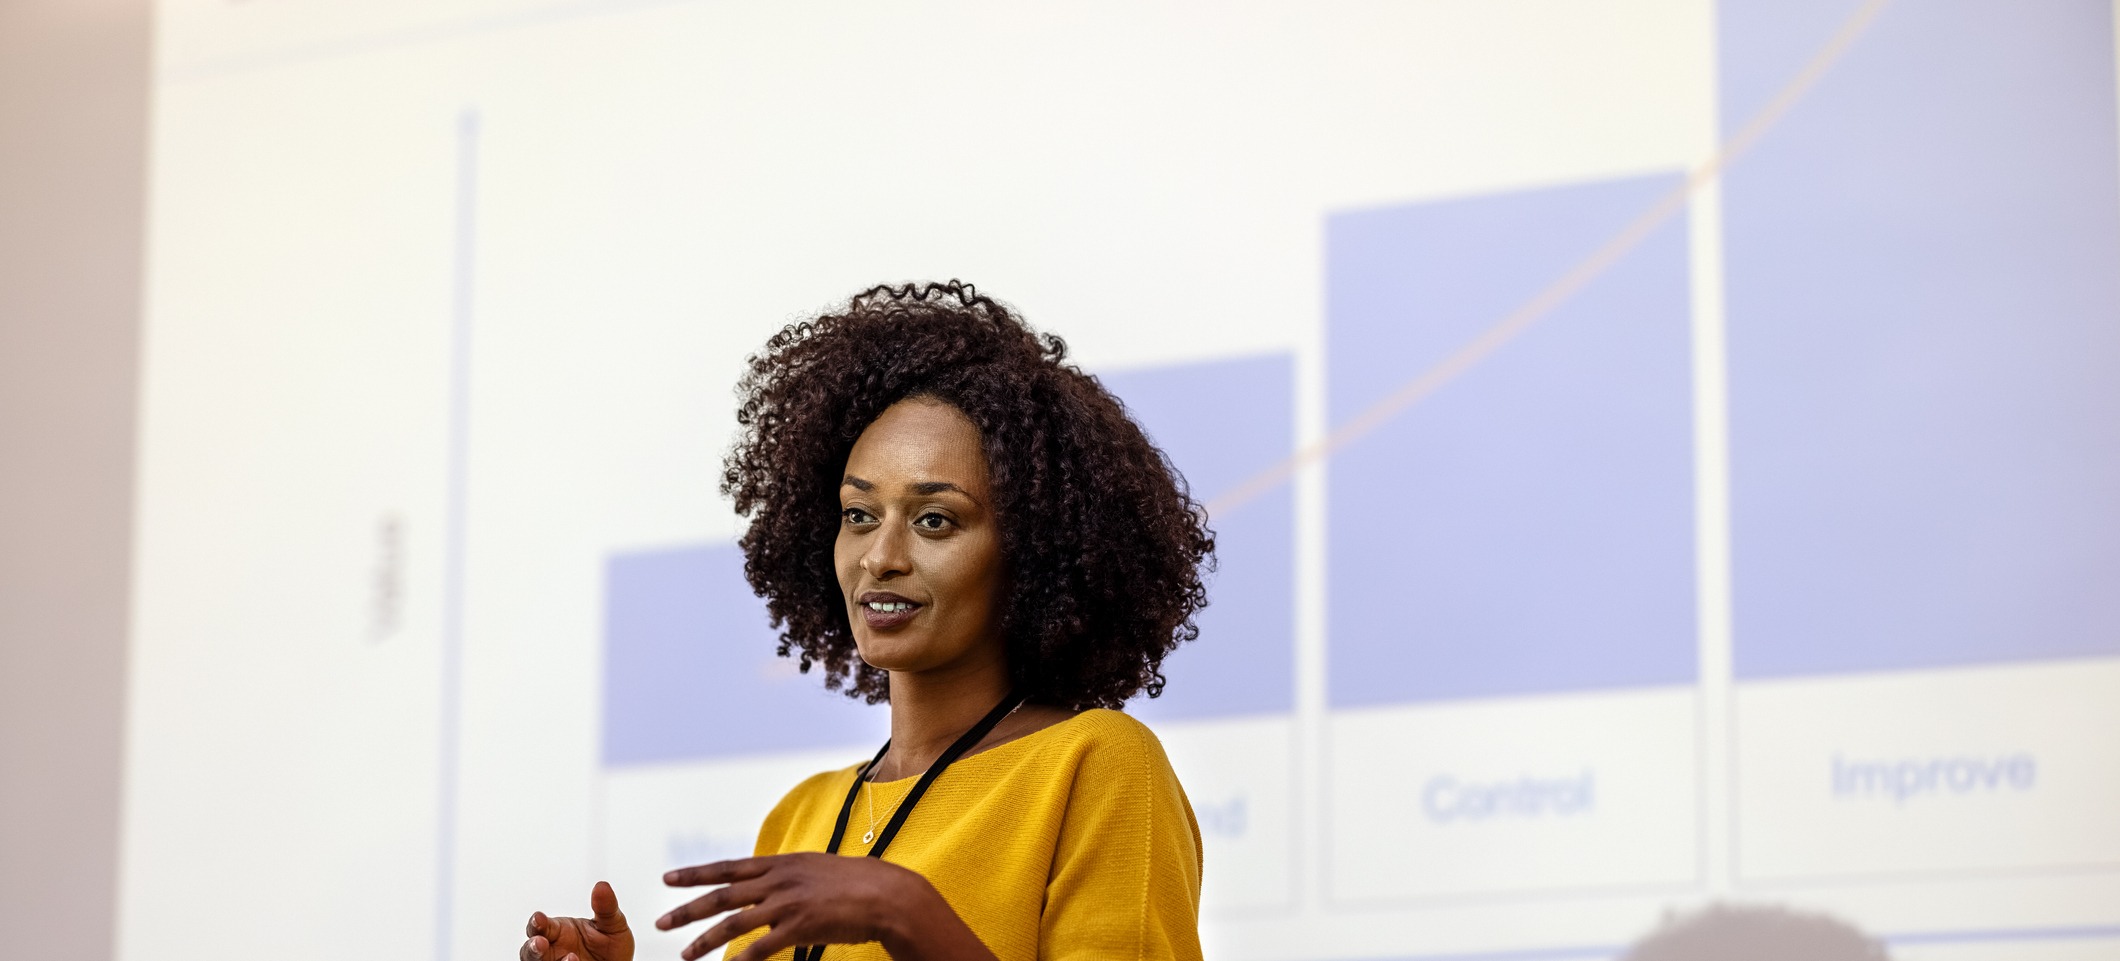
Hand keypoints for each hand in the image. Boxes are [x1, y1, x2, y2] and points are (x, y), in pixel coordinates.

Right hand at [521, 880, 635, 960]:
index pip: (540, 925)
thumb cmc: (610, 946)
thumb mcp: (612, 925)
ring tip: (568, 958)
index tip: (539, 918)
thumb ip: (606, 908)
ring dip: (543, 960)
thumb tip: (602, 886)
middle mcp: (552, 949)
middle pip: (532, 949)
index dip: (537, 922)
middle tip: (540, 943)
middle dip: (533, 947)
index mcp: (559, 931)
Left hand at [658, 854, 971, 960]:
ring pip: (734, 922)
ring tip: (684, 952)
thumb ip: (787, 875)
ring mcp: (788, 902)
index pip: (728, 866)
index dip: (696, 873)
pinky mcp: (801, 926)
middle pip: (722, 894)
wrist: (887, 893)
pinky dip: (741, 959)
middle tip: (660, 922)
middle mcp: (779, 879)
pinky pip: (762, 947)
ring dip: (705, 939)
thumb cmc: (855, 884)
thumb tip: (767, 882)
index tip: (668, 878)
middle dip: (687, 908)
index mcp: (781, 863)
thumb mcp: (814, 869)